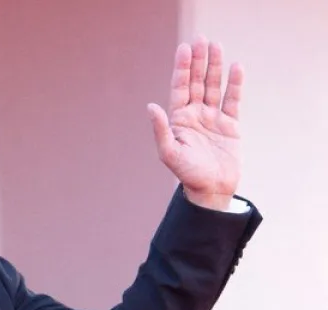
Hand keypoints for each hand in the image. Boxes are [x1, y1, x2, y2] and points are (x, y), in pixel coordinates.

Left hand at [148, 37, 242, 210]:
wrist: (211, 190)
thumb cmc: (187, 174)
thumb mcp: (169, 152)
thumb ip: (161, 129)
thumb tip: (151, 106)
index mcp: (178, 120)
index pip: (180, 88)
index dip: (182, 68)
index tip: (184, 49)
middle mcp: (194, 116)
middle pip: (197, 82)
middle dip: (198, 62)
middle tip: (201, 40)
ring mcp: (212, 119)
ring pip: (214, 87)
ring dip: (215, 67)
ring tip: (216, 46)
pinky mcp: (230, 125)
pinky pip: (232, 100)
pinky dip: (235, 84)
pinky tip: (236, 68)